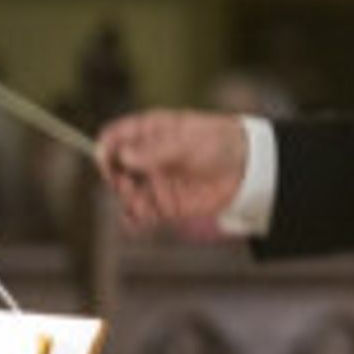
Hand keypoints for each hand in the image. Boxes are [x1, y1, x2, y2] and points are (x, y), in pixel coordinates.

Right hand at [96, 110, 247, 234]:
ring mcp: (155, 181)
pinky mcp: (165, 204)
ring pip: (125, 193)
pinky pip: (140, 214)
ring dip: (124, 199)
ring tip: (138, 202)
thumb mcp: (186, 142)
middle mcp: (148, 157)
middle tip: (127, 184)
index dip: (105, 149)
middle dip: (114, 177)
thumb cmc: (218, 143)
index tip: (106, 162)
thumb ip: (155, 151)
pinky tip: (134, 221)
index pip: (115, 137)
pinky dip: (132, 219)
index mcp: (150, 132)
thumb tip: (123, 156)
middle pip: (114, 167)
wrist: (248, 169)